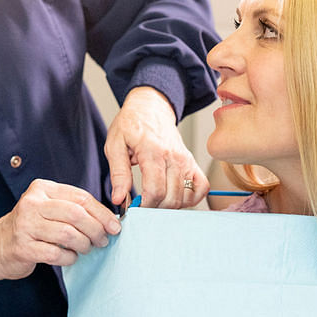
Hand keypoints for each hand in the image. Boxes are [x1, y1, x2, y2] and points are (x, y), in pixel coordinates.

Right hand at [0, 179, 120, 281]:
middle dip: (96, 230)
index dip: (102, 213)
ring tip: (87, 248)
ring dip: (84, 244)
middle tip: (103, 240)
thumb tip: (108, 220)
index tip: (115, 226)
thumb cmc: (31, 226)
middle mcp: (32, 203)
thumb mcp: (48, 208)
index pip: (81, 198)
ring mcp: (25, 225)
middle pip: (76, 215)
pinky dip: (69, 257)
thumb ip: (73, 208)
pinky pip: (56, 254)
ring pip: (68, 234)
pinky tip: (70, 257)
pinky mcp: (23, 247)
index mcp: (42, 189)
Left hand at [103, 86, 208, 208]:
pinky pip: (201, 188)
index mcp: (153, 152)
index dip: (144, 207)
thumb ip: (118, 173)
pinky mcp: (192, 162)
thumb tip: (119, 198)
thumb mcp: (115, 145)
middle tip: (142, 205)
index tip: (134, 208)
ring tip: (155, 199)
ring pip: (185, 197)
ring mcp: (186, 160)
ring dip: (170, 206)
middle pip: (171, 198)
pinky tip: (175, 195)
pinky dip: (191, 198)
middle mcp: (174, 157)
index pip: (155, 191)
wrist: (151, 107)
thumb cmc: (131, 124)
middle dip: (154, 209)